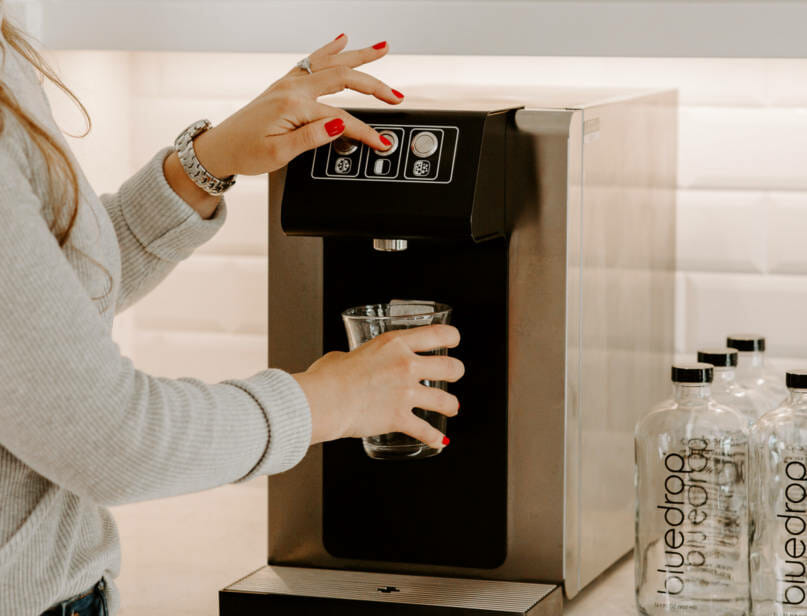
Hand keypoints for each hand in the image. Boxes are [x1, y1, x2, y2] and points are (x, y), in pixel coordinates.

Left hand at [193, 34, 402, 178]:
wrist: (220, 148)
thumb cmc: (246, 152)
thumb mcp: (279, 153)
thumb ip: (311, 136)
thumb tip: (339, 124)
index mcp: (293, 106)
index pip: (342, 117)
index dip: (365, 131)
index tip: (381, 141)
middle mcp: (292, 88)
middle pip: (343, 78)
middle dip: (374, 85)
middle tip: (396, 95)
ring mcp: (288, 83)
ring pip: (331, 63)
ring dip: (359, 55)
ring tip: (383, 47)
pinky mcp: (284, 84)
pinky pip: (313, 60)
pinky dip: (330, 49)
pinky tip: (342, 40)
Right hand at [293, 325, 463, 449]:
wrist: (324, 400)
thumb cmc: (328, 377)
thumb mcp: (344, 355)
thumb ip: (354, 358)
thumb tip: (347, 363)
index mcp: (394, 343)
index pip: (437, 334)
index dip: (451, 337)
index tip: (453, 341)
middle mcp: (406, 365)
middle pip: (450, 367)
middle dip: (455, 372)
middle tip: (453, 375)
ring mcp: (406, 392)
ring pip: (445, 400)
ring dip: (451, 405)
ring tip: (451, 408)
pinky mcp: (400, 417)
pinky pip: (425, 430)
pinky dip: (434, 437)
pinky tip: (438, 440)